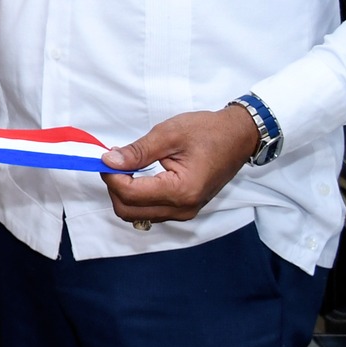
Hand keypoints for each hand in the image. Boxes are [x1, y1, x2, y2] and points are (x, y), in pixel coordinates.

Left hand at [100, 105, 261, 223]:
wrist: (239, 137)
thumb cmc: (208, 132)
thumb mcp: (168, 134)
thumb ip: (137, 151)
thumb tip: (108, 161)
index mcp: (180, 191)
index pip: (129, 194)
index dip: (110, 176)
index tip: (106, 157)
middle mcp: (183, 209)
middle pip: (128, 211)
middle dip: (114, 187)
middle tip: (114, 161)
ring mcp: (185, 212)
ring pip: (137, 214)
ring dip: (124, 193)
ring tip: (128, 165)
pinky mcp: (184, 209)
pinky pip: (150, 211)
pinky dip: (137, 196)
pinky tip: (139, 174)